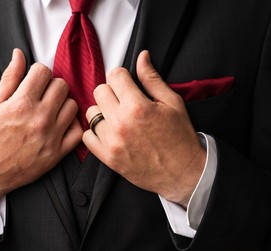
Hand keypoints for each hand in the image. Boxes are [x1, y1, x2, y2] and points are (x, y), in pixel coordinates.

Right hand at [0, 49, 82, 205]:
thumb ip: (9, 78)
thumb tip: (19, 54)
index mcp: (21, 104)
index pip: (44, 71)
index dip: (37, 73)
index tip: (33, 81)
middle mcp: (39, 118)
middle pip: (61, 85)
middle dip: (51, 86)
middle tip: (41, 95)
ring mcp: (51, 136)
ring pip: (73, 105)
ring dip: (63, 104)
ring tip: (50, 110)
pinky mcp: (57, 153)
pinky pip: (78, 131)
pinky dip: (71, 126)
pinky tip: (60, 125)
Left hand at [83, 50, 205, 207]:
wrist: (183, 173)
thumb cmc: (180, 138)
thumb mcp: (172, 103)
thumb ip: (152, 78)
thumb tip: (142, 56)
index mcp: (137, 106)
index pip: (114, 76)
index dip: (122, 76)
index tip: (127, 83)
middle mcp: (120, 123)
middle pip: (99, 91)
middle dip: (111, 92)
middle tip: (124, 100)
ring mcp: (111, 142)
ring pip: (91, 113)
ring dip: (102, 112)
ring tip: (117, 118)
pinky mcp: (108, 158)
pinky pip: (87, 136)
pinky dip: (95, 133)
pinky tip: (109, 133)